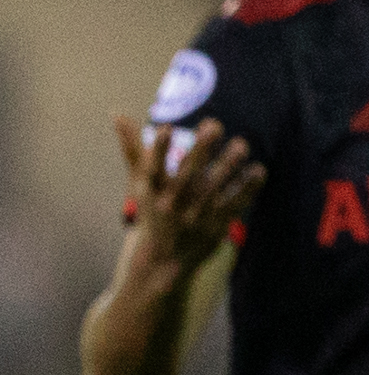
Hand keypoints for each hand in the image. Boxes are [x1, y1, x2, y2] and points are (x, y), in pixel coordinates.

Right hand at [118, 110, 259, 271]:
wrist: (163, 260)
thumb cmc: (152, 211)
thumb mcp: (139, 183)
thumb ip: (133, 148)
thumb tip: (117, 114)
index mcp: (151, 191)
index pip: (152, 168)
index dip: (159, 150)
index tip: (165, 128)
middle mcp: (171, 203)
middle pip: (186, 175)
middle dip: (199, 150)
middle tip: (212, 126)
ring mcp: (194, 216)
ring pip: (213, 188)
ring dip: (228, 165)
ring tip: (240, 145)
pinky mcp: (216, 225)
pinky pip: (234, 204)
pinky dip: (247, 188)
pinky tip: (258, 170)